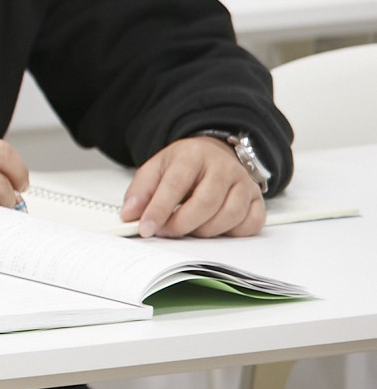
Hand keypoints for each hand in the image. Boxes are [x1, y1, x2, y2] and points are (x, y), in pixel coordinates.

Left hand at [122, 136, 264, 238]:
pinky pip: (250, 224)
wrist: (213, 155)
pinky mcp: (257, 200)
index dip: (159, 209)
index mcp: (193, 155)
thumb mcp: (156, 169)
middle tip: (165, 231)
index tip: (146, 227)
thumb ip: (141, 191)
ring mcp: (244, 183)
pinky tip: (216, 227)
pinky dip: (231, 233)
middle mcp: (223, 167)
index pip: (176, 184)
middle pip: (205, 203)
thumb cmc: (185, 165)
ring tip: (189, 228)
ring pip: (229, 216)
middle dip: (181, 224)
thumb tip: (130, 214)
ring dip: (204, 231)